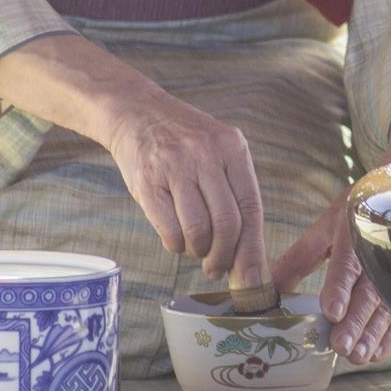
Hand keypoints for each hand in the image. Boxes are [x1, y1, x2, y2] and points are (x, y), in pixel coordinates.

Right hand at [107, 87, 267, 284]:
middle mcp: (206, 155)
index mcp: (232, 148)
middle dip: (225, 258)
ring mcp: (175, 167)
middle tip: (218, 270)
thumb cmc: (185, 143)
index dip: (253, 249)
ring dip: (200, 253)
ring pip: (198, 231)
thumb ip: (235, 194)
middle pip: (227, 223)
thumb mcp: (219, 152)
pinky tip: (178, 241)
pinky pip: (170, 230)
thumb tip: (250, 255)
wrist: (137, 113)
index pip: (251, 207)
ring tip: (198, 252)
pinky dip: (177, 246)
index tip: (253, 278)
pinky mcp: (147, 182)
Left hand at [272, 107, 390, 364]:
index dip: (339, 288)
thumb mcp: (328, 227)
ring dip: (372, 334)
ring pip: (386, 309)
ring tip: (358, 356)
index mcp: (354, 238)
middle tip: (341, 347)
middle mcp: (377, 258)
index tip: (330, 311)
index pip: (346, 265)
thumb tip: (271, 284)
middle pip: (367, 295)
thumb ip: (301, 256)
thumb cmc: (360, 212)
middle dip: (355, 323)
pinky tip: (379, 352)